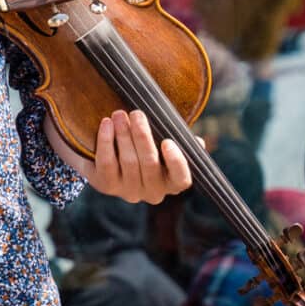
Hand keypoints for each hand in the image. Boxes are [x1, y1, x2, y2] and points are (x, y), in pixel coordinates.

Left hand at [47, 109, 192, 203]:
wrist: (110, 157)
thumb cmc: (145, 148)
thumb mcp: (164, 145)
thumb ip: (181, 143)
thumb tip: (198, 143)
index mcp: (172, 183)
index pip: (181, 179)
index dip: (176, 162)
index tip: (167, 141)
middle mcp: (153, 192)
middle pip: (150, 164)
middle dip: (142, 136)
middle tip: (137, 113)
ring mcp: (130, 192)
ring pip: (128, 161)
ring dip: (123, 134)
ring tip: (119, 114)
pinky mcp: (108, 186)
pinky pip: (107, 163)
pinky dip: (106, 141)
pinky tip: (106, 124)